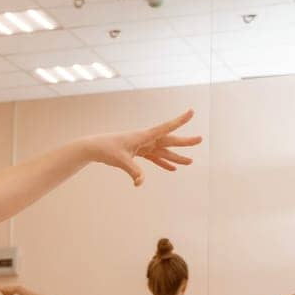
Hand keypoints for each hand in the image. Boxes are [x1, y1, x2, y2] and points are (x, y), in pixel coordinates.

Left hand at [85, 109, 201, 186]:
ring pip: (163, 151)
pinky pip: (153, 158)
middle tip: (200, 139)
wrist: (94, 147)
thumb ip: (133, 171)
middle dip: (184, 142)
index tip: (191, 111)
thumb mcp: (120, 160)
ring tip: (189, 162)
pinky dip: (162, 163)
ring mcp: (143, 145)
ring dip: (175, 157)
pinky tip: (172, 169)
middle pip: (168, 141)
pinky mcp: (138, 152)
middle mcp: (146, 139)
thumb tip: (140, 183)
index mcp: (143, 135)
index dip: (179, 120)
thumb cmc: (106, 149)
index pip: (165, 127)